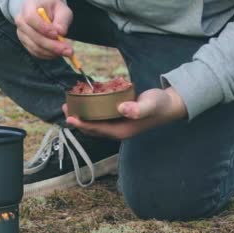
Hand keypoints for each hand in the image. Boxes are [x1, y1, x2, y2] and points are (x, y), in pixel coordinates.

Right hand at [15, 0, 73, 58]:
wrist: (45, 12)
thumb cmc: (53, 9)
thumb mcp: (62, 9)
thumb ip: (62, 20)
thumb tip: (61, 32)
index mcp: (28, 7)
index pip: (30, 18)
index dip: (43, 28)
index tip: (57, 34)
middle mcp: (21, 21)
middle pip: (33, 36)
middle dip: (51, 45)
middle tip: (68, 50)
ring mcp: (22, 34)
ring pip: (35, 47)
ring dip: (52, 52)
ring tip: (67, 52)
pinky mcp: (26, 44)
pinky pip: (36, 52)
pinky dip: (48, 55)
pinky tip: (59, 53)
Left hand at [64, 87, 187, 139]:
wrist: (169, 105)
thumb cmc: (160, 105)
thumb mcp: (150, 104)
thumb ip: (138, 108)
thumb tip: (123, 109)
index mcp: (121, 131)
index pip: (96, 129)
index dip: (81, 124)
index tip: (69, 117)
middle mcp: (117, 131)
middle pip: (92, 128)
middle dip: (77, 120)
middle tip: (64, 107)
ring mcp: (117, 125)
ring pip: (94, 123)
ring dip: (81, 115)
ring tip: (69, 104)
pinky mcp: (118, 118)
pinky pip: (100, 117)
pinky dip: (90, 111)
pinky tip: (84, 101)